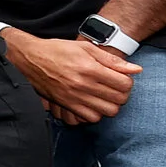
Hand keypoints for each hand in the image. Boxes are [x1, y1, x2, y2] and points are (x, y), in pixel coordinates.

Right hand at [3, 30, 138, 122]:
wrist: (29, 59)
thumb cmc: (57, 50)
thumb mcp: (85, 48)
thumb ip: (112, 60)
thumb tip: (136, 69)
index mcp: (90, 68)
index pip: (125, 83)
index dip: (127, 81)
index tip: (120, 78)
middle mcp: (83, 84)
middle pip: (120, 99)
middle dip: (122, 93)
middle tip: (114, 87)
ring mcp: (75, 97)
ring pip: (109, 111)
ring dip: (111, 104)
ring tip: (105, 96)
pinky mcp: (67, 105)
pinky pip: (92, 118)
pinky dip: (96, 112)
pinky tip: (93, 103)